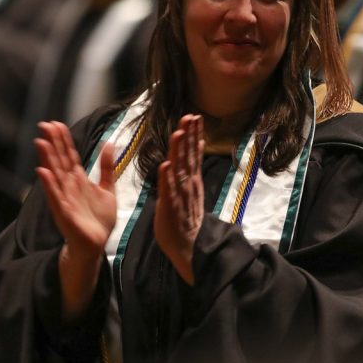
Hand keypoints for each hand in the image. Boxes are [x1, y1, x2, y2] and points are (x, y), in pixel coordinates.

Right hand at [34, 121, 115, 318]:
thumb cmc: (99, 219)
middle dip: (52, 143)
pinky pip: (55, 196)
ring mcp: (64, 199)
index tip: (56, 123)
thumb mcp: (108, 189)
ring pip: (55, 174)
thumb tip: (109, 143)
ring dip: (47, 158)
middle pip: (59, 160)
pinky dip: (49, 184)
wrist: (95, 245)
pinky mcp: (64, 213)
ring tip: (40, 141)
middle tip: (44, 124)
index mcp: (79, 180)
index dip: (63, 140)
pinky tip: (42, 171)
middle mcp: (69, 187)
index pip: (69, 155)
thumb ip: (107, 167)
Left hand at [154, 115, 204, 284]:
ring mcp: (180, 194)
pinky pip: (168, 190)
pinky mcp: (170, 206)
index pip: (193, 153)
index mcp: (191, 179)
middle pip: (188, 155)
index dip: (193, 135)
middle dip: (189, 135)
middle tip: (190, 116)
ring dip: (179, 151)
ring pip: (179, 169)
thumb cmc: (187, 218)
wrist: (190, 246)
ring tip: (178, 133)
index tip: (194, 117)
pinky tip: (165, 166)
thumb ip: (193, 167)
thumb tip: (197, 145)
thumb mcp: (192, 189)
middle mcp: (188, 184)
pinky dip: (167, 178)